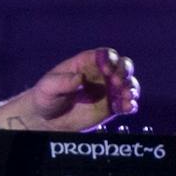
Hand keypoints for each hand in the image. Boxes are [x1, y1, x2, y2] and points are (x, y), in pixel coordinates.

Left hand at [0, 47, 138, 131]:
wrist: (46, 120)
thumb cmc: (45, 97)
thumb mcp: (48, 87)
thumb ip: (62, 82)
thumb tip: (79, 79)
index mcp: (86, 63)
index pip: (104, 55)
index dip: (110, 59)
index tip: (107, 70)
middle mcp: (100, 74)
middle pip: (122, 66)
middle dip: (124, 72)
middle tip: (117, 83)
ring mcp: (107, 90)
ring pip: (128, 84)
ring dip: (130, 88)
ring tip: (126, 97)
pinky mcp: (111, 107)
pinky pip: (125, 103)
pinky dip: (130, 104)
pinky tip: (127, 107)